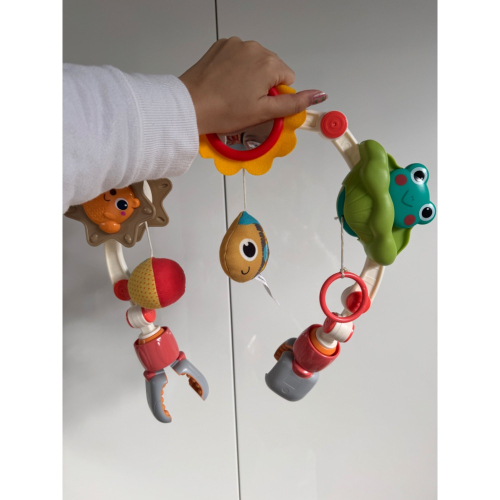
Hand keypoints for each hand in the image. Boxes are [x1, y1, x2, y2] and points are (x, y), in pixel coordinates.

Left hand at [179, 37, 326, 134]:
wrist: (191, 105)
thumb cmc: (224, 110)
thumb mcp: (264, 112)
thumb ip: (294, 103)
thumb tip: (319, 95)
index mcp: (269, 63)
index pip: (287, 79)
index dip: (274, 96)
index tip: (259, 105)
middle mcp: (255, 48)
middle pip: (270, 68)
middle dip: (262, 85)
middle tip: (244, 102)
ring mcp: (236, 44)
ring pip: (253, 62)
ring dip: (247, 76)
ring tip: (231, 93)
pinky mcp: (221, 45)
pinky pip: (237, 57)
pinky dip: (233, 69)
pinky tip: (223, 83)